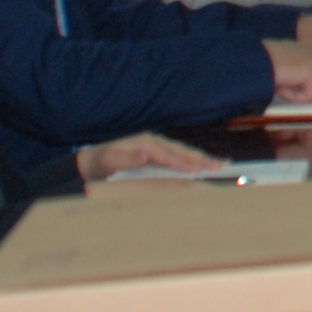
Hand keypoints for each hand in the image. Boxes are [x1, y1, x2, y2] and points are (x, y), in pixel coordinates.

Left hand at [79, 133, 222, 179]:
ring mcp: (155, 146)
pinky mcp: (155, 152)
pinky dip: (191, 159)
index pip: (170, 155)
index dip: (185, 163)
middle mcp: (153, 142)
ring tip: (219, 163)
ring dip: (200, 158)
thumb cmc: (100, 162)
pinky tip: (200, 164)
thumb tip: (146, 154)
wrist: (90, 160)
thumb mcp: (109, 161)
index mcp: (145, 143)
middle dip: (202, 158)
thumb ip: (126, 159)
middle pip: (182, 151)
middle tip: (222, 165)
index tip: (201, 170)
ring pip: (182, 152)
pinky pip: (177, 156)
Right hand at [263, 39, 311, 100]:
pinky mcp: (310, 68)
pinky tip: (283, 88)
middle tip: (299, 93)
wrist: (250, 64)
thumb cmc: (263, 72)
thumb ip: (306, 82)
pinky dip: (297, 97)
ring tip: (288, 88)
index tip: (310, 92)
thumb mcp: (290, 77)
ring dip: (306, 96)